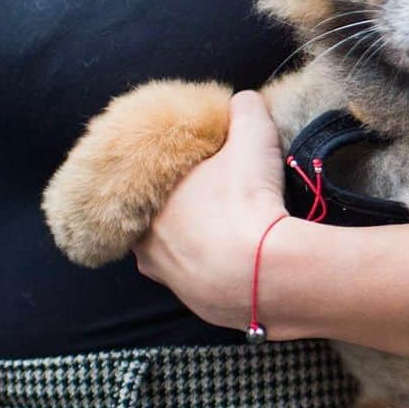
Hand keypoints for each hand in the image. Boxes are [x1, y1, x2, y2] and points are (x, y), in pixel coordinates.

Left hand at [132, 91, 287, 328]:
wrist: (266, 272)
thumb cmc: (246, 200)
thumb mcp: (251, 136)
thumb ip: (243, 109)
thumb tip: (243, 100)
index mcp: (143, 204)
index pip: (142, 187)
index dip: (166, 177)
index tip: (190, 171)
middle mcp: (145, 248)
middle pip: (156, 224)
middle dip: (179, 212)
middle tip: (211, 199)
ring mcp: (170, 282)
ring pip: (175, 257)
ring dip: (196, 245)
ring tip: (229, 231)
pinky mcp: (199, 307)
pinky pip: (203, 282)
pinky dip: (218, 271)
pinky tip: (241, 260)